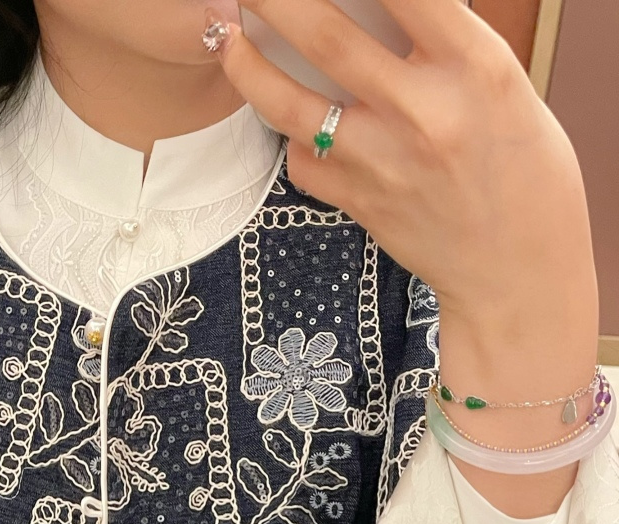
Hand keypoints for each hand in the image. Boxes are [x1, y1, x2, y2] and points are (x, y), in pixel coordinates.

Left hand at [210, 0, 599, 514]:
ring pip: (292, 105)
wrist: (516, 268)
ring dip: (248, 66)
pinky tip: (290, 121)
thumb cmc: (522, 168)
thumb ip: (446, 44)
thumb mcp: (505, 86)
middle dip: (276, 2)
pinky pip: (303, 161)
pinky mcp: (358, 203)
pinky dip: (290, 138)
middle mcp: (423, 112)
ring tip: (229, 38)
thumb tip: (385, 8)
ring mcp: (383, 162)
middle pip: (328, 37)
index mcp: (475, 67)